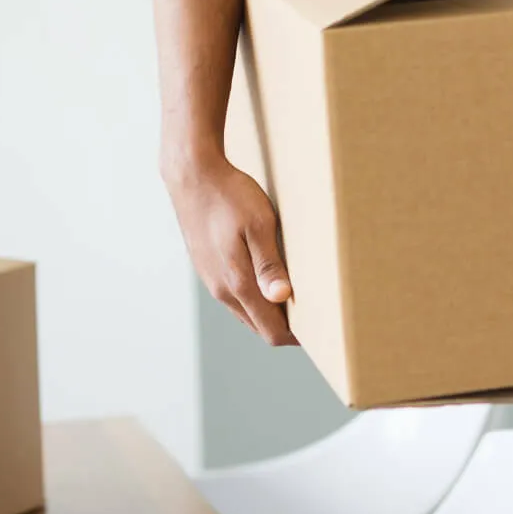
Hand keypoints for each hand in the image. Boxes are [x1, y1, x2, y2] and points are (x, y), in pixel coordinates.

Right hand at [164, 155, 297, 345]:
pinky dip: (255, 297)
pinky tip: (270, 279)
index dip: (296, 337)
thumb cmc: (230, 196)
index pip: (270, 330)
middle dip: (285, 327)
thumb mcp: (258, 225)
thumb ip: (269, 264)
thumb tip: (281, 298)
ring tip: (297, 297)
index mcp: (237, 283)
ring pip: (246, 312)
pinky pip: (235, 296)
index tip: (320, 330)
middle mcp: (221, 290)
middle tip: (316, 315)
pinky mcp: (207, 269)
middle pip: (259, 326)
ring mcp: (211, 280)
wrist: (192, 176)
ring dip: (270, 312)